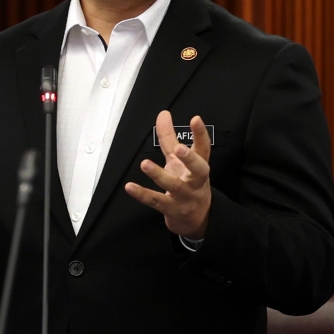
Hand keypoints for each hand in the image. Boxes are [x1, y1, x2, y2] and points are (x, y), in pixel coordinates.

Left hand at [125, 110, 211, 239]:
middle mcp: (195, 181)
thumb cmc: (187, 183)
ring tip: (145, 164)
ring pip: (174, 186)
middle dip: (189, 159)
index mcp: (199, 166)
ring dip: (159, 175)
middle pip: (198, 169)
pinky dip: (143, 195)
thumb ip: (170, 137)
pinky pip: (157, 202)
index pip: (203, 149)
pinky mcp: (172, 209)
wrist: (196, 219)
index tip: (196, 119)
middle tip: (179, 148)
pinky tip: (130, 187)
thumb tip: (163, 114)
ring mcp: (185, 197)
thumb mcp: (179, 160)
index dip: (201, 134)